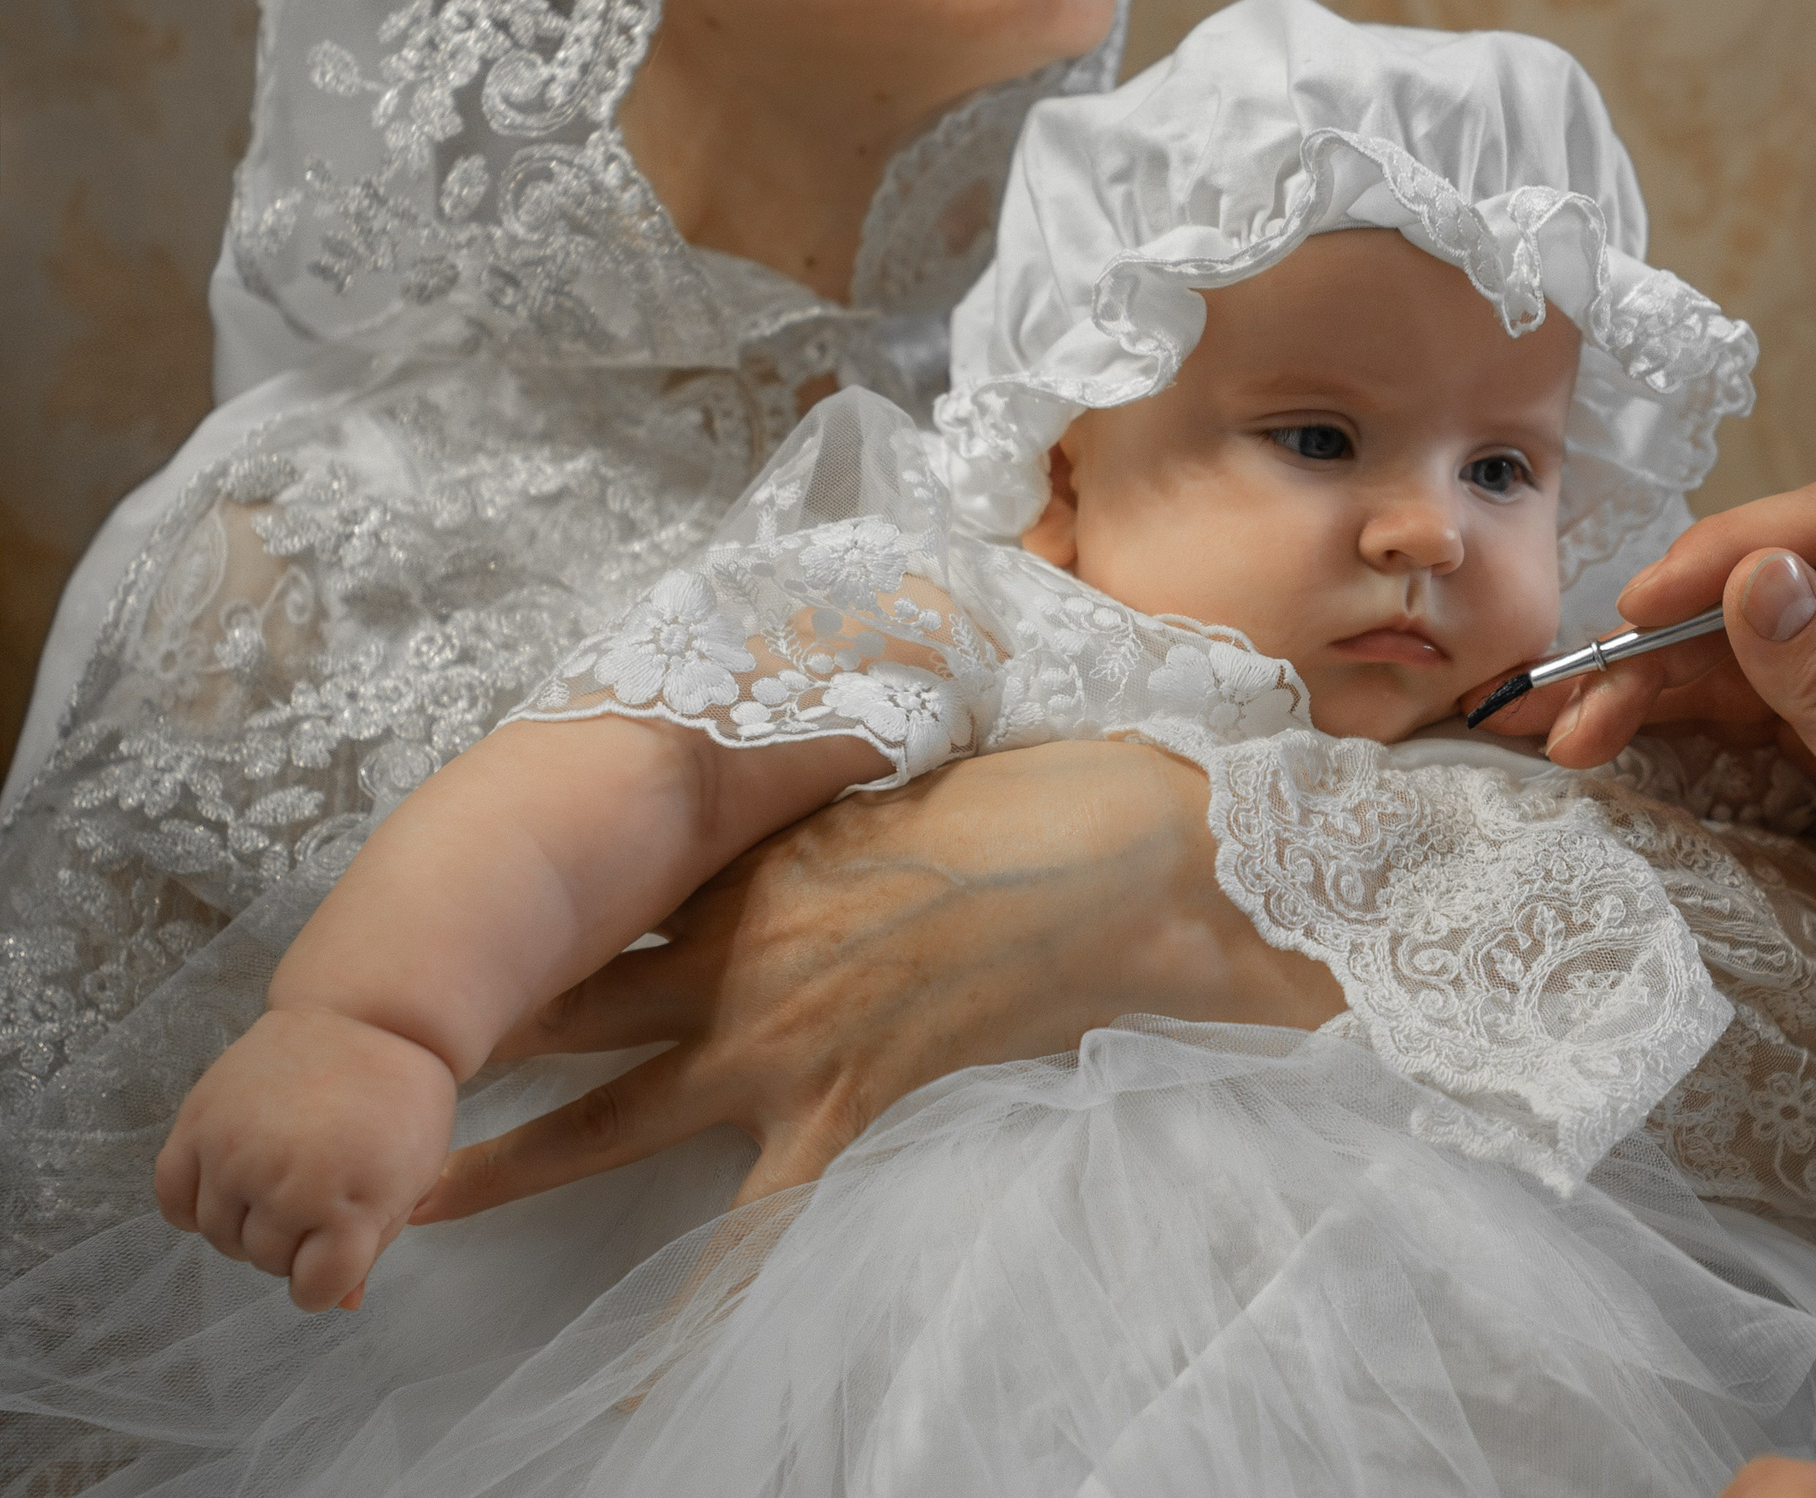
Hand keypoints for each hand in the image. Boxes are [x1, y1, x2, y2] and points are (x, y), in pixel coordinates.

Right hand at [154, 1008, 455, 1310]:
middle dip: (293, 1247)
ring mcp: (236, 1153)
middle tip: (316, 1203)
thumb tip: (343, 1304)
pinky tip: (231, 1186)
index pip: (317, 1290)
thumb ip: (373, 1244)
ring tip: (279, 1187)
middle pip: (268, 1263)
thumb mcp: (411, 1177)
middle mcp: (289, 1183)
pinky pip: (174, 1200)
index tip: (336, 1255)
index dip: (328, 1281)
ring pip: (220, 1237)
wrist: (367, 1016)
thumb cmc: (400, 1102)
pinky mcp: (198, 1124)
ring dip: (247, 1227)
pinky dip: (196, 1207)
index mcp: (353, 1203)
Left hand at [413, 741, 1347, 1220]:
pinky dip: (700, 1306)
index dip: (508, 944)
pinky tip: (640, 1376)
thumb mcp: (890, 793)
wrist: (1105, 850)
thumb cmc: (1015, 800)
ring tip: (417, 1207)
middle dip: (461, 1053)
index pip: (596, 919)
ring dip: (515, 1160)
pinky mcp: (845, 1102)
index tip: (424, 961)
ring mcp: (779, 1040)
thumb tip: (778, 822)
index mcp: (741, 877)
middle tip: (356, 1095)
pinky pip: (759, 1224)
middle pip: (566, 1017)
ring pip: (615, 1117)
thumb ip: (810, 822)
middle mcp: (731, 961)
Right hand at [1483, 475, 1815, 1078]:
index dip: (1735, 548)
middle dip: (1667, 630)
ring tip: (1566, 731)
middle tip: (1576, 692)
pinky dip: (1680, 716)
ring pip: (1749, 640)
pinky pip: (1753, 696)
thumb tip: (1750, 576)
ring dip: (1654, 681)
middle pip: (1779, 581)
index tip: (1643, 604)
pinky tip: (1611, 736)